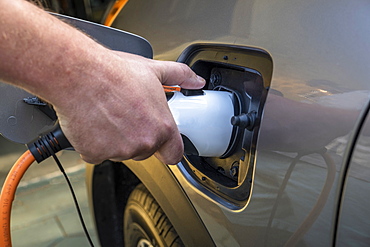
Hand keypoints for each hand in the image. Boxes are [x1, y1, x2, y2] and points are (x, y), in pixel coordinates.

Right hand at [55, 51, 204, 163]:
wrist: (80, 74)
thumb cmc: (114, 72)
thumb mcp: (154, 70)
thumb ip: (180, 76)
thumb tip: (196, 81)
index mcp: (161, 128)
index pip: (174, 154)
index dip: (168, 149)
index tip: (162, 144)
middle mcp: (143, 143)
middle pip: (144, 151)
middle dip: (137, 137)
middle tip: (126, 116)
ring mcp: (119, 151)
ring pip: (120, 152)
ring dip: (115, 140)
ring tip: (107, 114)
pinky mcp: (95, 154)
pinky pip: (96, 154)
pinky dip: (93, 142)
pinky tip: (92, 122)